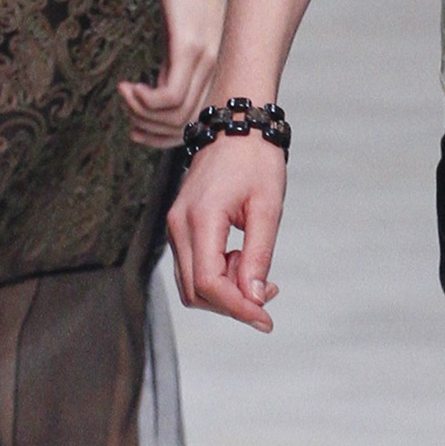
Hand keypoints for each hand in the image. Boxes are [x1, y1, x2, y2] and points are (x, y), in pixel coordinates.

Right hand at [118, 0, 223, 148]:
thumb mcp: (179, 30)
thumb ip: (174, 61)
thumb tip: (159, 88)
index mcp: (213, 68)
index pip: (195, 122)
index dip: (164, 136)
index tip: (136, 127)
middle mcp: (214, 67)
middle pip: (186, 125)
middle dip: (151, 131)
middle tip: (127, 118)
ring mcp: (204, 57)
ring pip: (177, 114)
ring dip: (143, 114)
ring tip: (124, 96)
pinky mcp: (189, 44)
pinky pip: (170, 94)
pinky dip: (145, 100)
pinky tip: (128, 86)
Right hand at [167, 129, 284, 329]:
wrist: (236, 126)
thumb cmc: (255, 160)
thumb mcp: (268, 207)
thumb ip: (259, 255)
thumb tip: (254, 299)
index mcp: (200, 219)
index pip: (209, 283)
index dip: (238, 308)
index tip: (266, 319)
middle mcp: (178, 225)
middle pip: (196, 291)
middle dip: (233, 303)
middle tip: (269, 291)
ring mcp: (175, 226)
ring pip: (191, 284)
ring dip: (226, 291)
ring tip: (258, 272)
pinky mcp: (180, 227)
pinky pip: (192, 267)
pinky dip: (218, 276)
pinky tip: (243, 261)